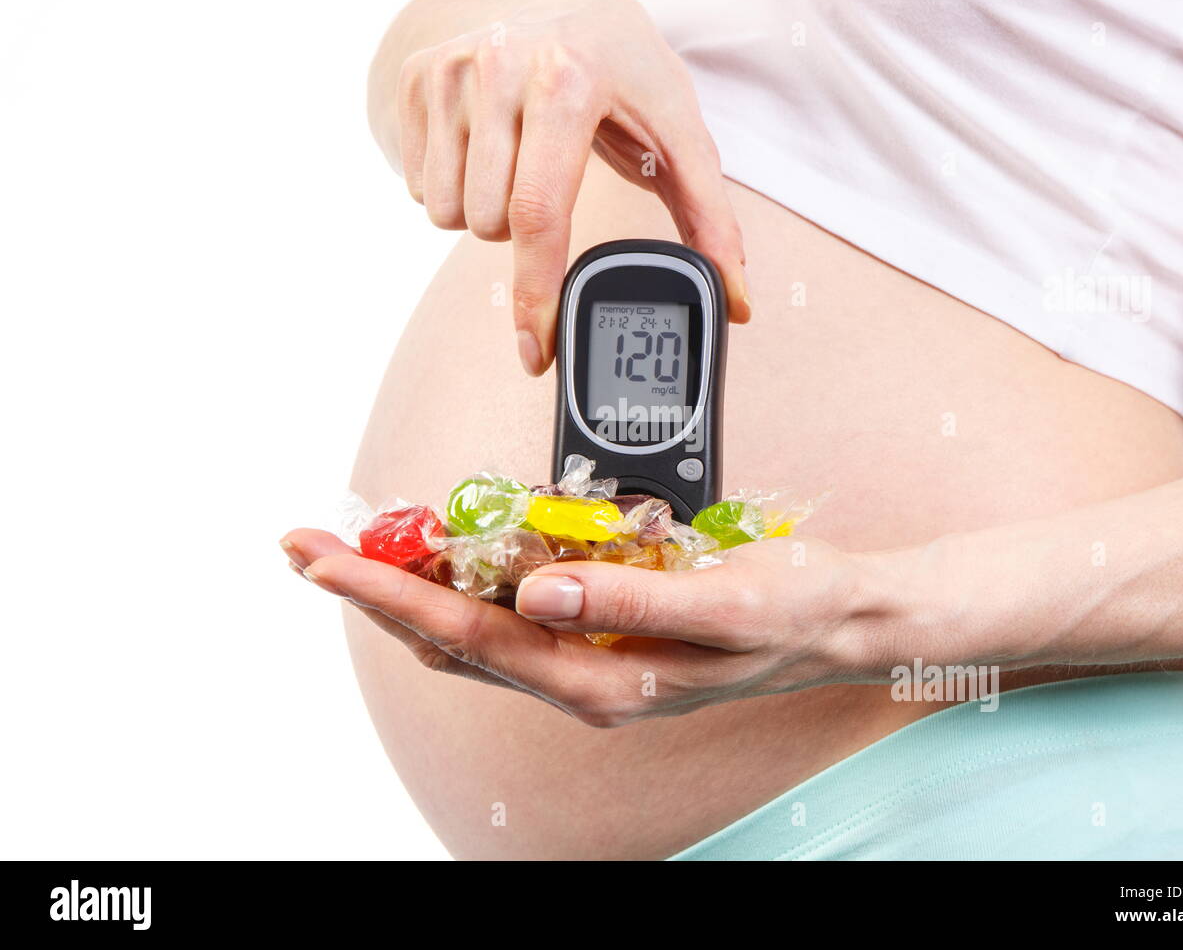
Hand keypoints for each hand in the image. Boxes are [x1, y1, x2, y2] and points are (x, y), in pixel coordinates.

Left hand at [281, 529, 902, 726]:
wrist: (837, 619)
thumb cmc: (791, 611)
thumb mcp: (725, 602)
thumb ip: (630, 598)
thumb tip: (535, 590)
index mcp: (603, 679)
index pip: (470, 637)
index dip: (388, 594)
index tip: (326, 556)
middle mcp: (582, 678)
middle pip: (450, 638)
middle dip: (374, 590)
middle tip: (308, 543)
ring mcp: (587, 658)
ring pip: (473, 630)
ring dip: (411, 586)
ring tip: (358, 540)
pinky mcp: (598, 631)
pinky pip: (511, 614)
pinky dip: (467, 580)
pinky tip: (451, 548)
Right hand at [395, 0, 749, 374]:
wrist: (563, 3)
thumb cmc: (626, 75)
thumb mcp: (678, 134)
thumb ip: (710, 221)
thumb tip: (736, 301)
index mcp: (567, 82)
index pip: (539, 213)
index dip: (535, 293)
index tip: (535, 351)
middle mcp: (500, 68)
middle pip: (488, 226)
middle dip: (522, 232)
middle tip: (552, 183)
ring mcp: (449, 70)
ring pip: (447, 212)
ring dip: (484, 211)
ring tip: (521, 164)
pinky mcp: (415, 79)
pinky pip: (420, 186)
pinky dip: (454, 184)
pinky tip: (488, 148)